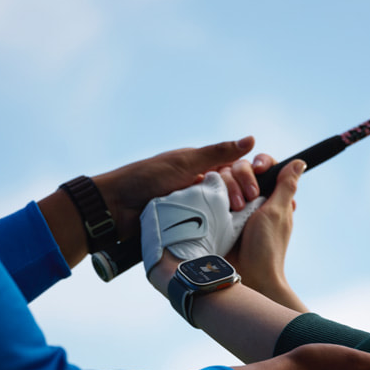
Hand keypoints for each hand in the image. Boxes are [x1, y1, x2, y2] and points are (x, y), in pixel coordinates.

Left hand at [93, 137, 260, 242]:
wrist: (117, 207)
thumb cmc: (146, 178)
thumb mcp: (185, 162)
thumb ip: (218, 152)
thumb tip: (251, 139)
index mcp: (200, 164)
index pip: (234, 168)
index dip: (246, 177)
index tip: (252, 189)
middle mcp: (200, 183)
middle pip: (231, 187)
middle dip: (240, 194)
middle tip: (241, 206)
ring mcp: (194, 204)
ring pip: (223, 207)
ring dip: (231, 211)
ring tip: (234, 216)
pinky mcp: (188, 222)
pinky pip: (210, 223)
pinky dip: (219, 225)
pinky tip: (228, 230)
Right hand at [223, 156, 307, 310]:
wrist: (246, 274)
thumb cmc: (266, 247)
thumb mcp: (278, 212)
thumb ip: (286, 186)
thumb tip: (300, 162)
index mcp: (271, 196)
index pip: (265, 166)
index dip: (261, 162)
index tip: (259, 169)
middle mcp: (251, 198)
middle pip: (241, 168)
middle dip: (243, 177)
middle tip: (248, 199)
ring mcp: (232, 205)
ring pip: (224, 177)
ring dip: (230, 188)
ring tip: (234, 208)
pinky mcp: (215, 213)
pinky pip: (210, 192)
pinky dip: (212, 192)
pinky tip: (215, 200)